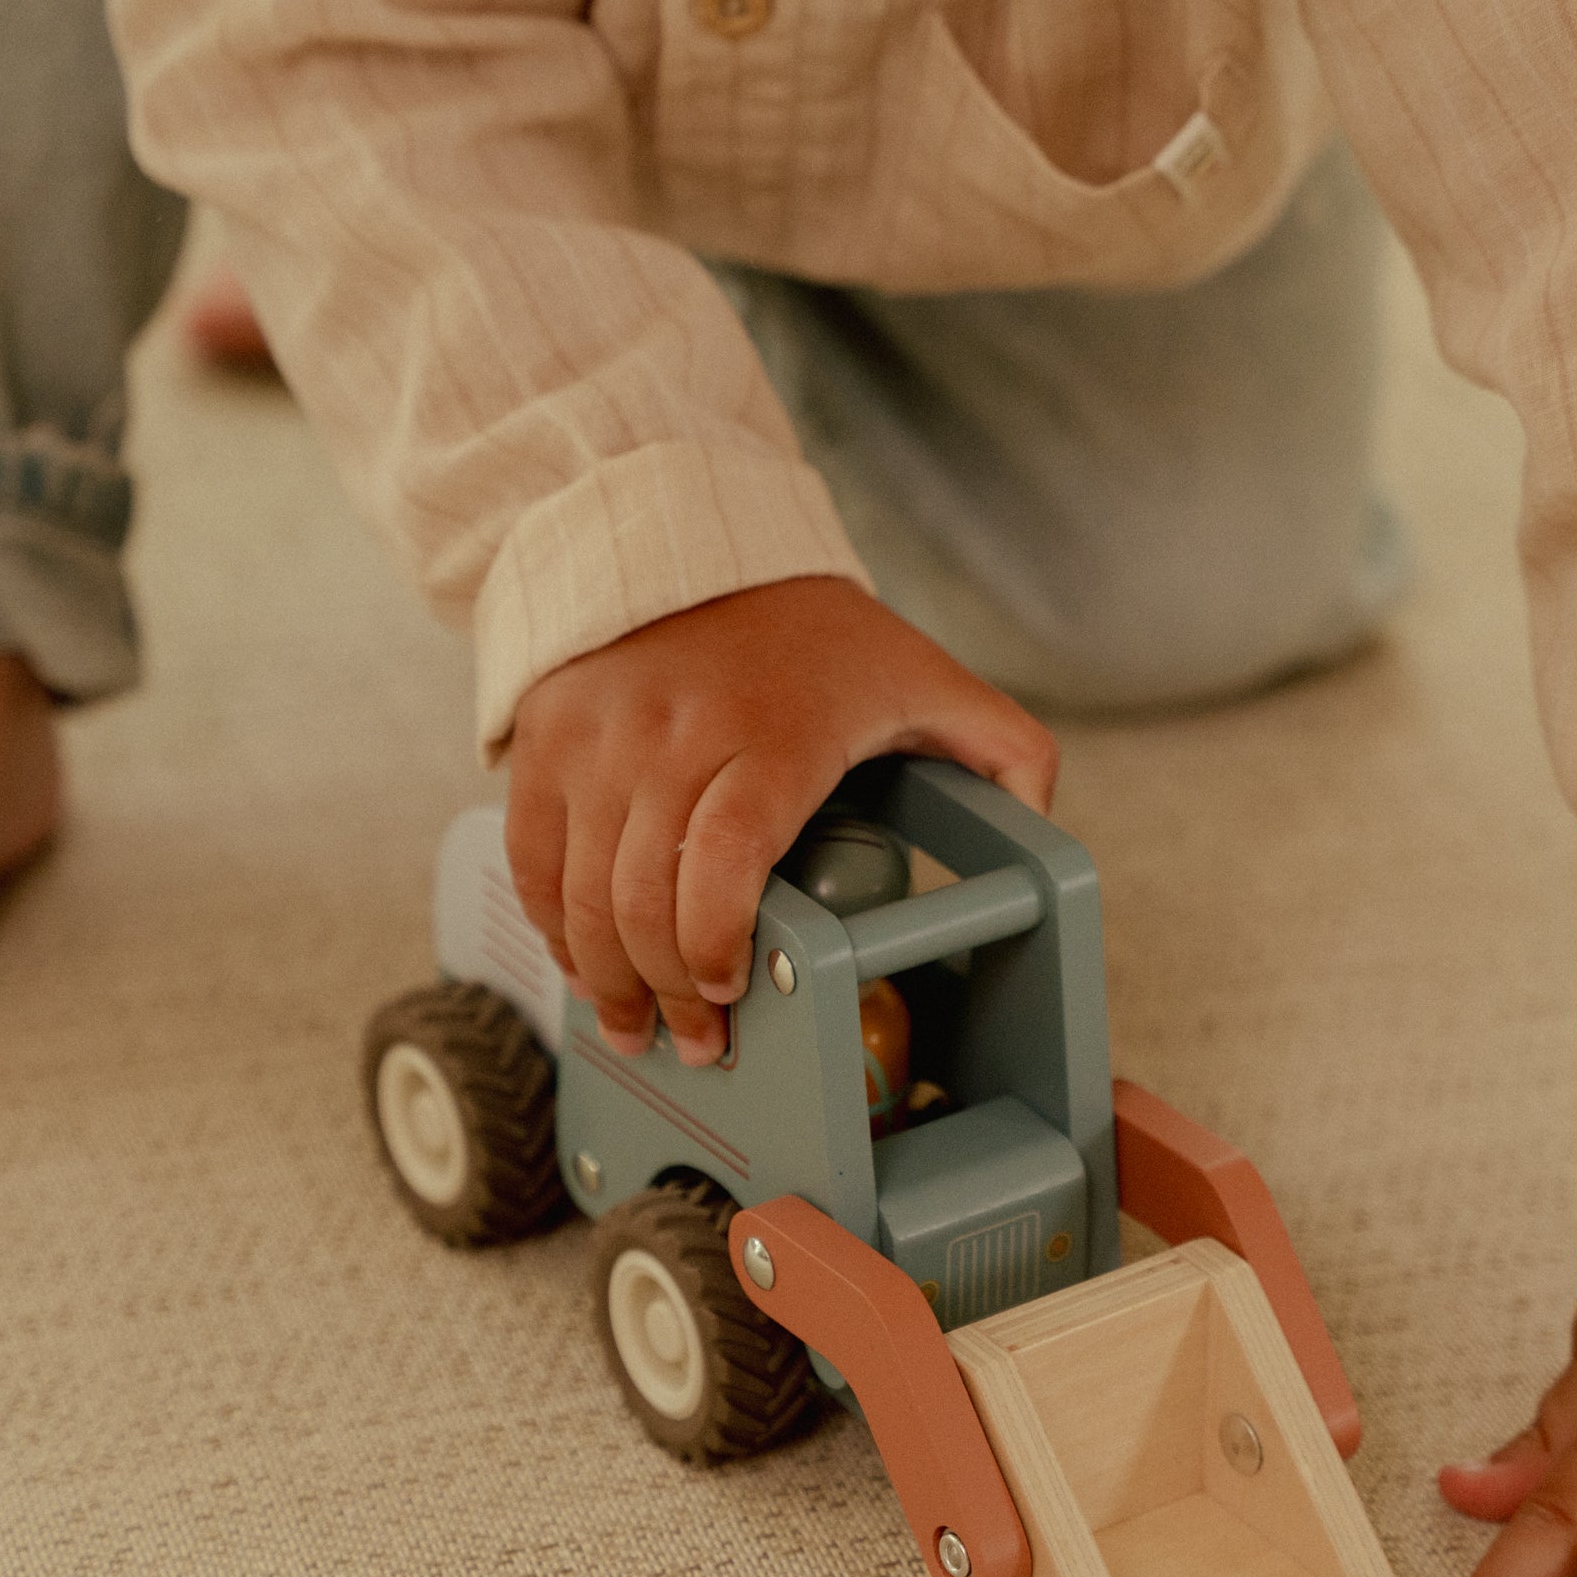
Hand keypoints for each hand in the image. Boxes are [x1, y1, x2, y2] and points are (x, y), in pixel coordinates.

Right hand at [504, 576, 1056, 1064]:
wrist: (686, 535)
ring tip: (634, 1027)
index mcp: (773, 730)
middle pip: (643, 893)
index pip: (726, 854)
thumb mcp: (926, 675)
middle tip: (696, 1042)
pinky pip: (533, 855)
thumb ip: (1002, 753)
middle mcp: (674, 733)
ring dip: (603, 977)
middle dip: (665, 990)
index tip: (728, 991)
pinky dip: (552, 924)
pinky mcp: (546, 738)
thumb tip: (1043, 834)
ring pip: (580, 888)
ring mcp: (599, 737)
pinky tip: (583, 966)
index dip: (716, 939)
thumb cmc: (812, 628)